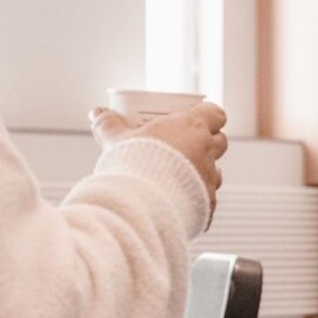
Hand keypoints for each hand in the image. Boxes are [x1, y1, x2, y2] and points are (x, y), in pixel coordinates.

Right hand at [90, 103, 228, 214]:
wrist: (139, 204)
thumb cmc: (131, 164)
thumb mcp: (115, 139)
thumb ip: (108, 123)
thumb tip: (96, 112)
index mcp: (191, 127)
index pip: (216, 113)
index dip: (209, 115)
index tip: (197, 118)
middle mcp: (207, 152)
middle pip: (220, 141)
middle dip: (208, 142)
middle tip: (186, 146)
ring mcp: (209, 179)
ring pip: (216, 172)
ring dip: (203, 172)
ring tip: (181, 176)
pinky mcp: (207, 205)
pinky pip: (208, 200)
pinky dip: (197, 200)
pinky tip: (179, 203)